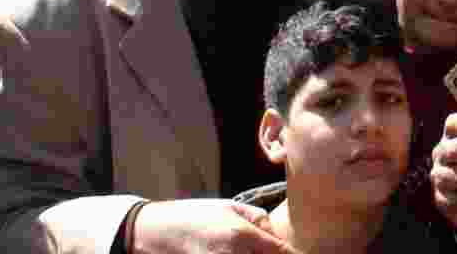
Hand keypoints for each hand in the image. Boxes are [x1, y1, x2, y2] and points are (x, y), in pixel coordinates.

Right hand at [131, 198, 300, 253]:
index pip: (280, 251)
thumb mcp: (230, 207)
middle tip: (276, 251)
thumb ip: (259, 219)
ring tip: (248, 249)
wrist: (157, 232)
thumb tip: (276, 234)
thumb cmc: (195, 215)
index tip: (299, 253)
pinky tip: (236, 252)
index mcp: (241, 235)